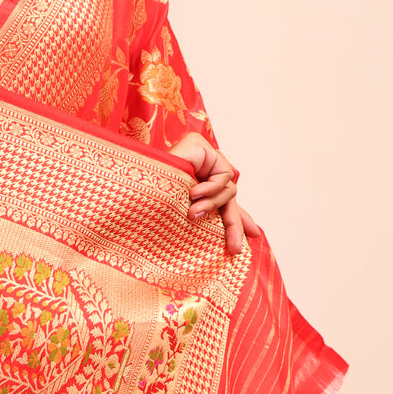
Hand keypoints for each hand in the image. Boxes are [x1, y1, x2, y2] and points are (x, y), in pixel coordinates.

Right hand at [167, 131, 261, 255]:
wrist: (137, 190)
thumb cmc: (157, 203)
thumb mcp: (194, 215)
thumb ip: (222, 218)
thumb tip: (255, 233)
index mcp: (196, 182)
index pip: (222, 201)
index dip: (236, 218)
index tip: (252, 237)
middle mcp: (201, 167)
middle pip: (228, 196)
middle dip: (232, 223)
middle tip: (234, 248)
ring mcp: (202, 155)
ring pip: (228, 188)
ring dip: (213, 204)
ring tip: (193, 213)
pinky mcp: (201, 146)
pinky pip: (224, 174)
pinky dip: (211, 189)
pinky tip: (193, 192)